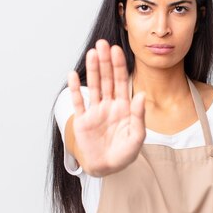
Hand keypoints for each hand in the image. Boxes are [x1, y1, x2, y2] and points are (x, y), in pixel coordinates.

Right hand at [68, 39, 145, 176]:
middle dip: (105, 62)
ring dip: (92, 70)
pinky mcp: (82, 121)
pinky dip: (75, 90)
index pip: (122, 82)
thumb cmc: (124, 154)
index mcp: (124, 107)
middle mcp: (109, 105)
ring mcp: (95, 112)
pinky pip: (78, 103)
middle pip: (107, 79)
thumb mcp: (137, 137)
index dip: (119, 66)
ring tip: (92, 53)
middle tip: (103, 43)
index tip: (117, 50)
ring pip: (94, 86)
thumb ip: (139, 116)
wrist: (107, 168)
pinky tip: (72, 75)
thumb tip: (140, 95)